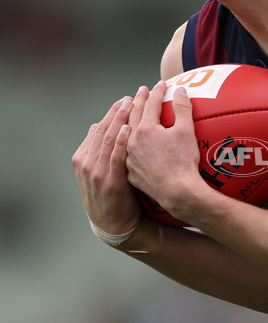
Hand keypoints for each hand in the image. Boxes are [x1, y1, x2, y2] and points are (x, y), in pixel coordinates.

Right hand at [72, 96, 140, 233]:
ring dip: (119, 120)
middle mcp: (86, 163)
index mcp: (82, 157)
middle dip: (116, 112)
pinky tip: (128, 128)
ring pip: (107, 140)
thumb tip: (100, 126)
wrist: (113, 225)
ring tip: (130, 105)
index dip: (111, 113)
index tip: (124, 100)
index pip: (97, 129)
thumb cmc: (111, 196)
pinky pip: (115, 157)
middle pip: (102, 130)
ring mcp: (96, 172)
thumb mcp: (99, 172)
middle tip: (129, 97)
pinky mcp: (110, 181)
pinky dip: (120, 141)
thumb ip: (99, 151)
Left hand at [125, 82, 205, 220]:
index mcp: (146, 129)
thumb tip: (180, 91)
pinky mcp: (130, 173)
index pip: (150, 104)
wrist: (177, 192)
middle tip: (142, 91)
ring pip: (125, 135)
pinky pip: (125, 154)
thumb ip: (182, 109)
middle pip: (134, 116)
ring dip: (127, 121)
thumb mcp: (186, 132)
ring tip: (130, 113)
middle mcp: (132, 141)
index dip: (157, 92)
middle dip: (138, 101)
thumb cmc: (183, 163)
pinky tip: (127, 143)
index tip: (161, 84)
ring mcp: (129, 158)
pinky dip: (125, 144)